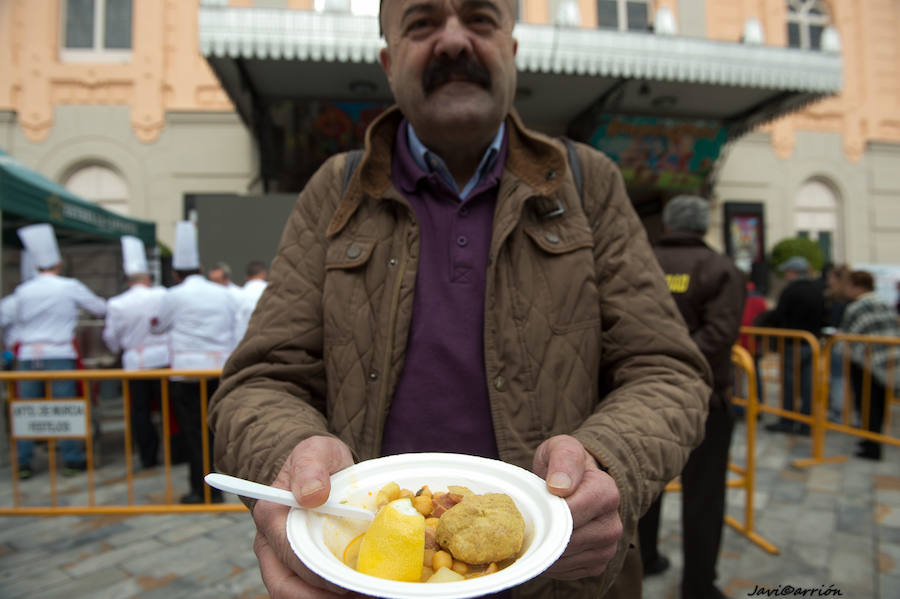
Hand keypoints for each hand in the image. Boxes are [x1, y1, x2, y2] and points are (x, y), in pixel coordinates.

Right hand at [251, 435, 356, 597]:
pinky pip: (311, 592)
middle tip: (362, 595)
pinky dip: (333, 596)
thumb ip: (311, 466)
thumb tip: (312, 494)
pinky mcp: (299, 568)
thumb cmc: (319, 460)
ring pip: (297, 595)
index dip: (316, 573)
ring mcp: (283, 559)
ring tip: (363, 595)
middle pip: (287, 586)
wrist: (320, 469)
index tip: (348, 581)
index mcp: (271, 515)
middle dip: (324, 597)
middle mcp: (270, 543)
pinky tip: (358, 592)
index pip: (289, 554)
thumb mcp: (316, 450)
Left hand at [532, 434, 621, 579]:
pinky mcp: (597, 565)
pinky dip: (549, 562)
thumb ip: (563, 458)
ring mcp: (607, 548)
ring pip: (564, 559)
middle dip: (542, 531)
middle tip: (526, 518)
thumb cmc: (563, 464)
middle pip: (566, 540)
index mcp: (607, 492)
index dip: (546, 512)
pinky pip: (565, 572)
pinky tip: (545, 542)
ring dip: (543, 548)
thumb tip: (560, 486)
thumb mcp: (561, 448)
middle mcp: (613, 524)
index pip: (570, 514)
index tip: (532, 504)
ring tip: (535, 529)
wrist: (572, 483)